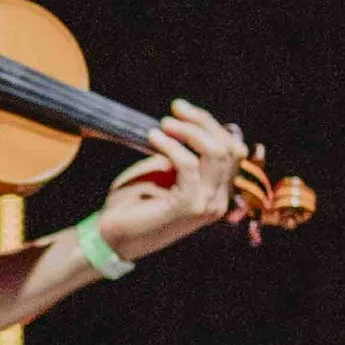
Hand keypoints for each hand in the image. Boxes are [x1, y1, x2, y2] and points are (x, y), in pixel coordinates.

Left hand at [94, 101, 246, 259]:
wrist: (112, 236)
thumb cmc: (134, 202)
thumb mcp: (163, 172)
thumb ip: (182, 153)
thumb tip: (187, 122)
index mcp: (217, 191)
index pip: (232, 149)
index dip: (209, 124)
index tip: (181, 109)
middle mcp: (218, 200)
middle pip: (229, 148)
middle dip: (202, 122)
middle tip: (175, 110)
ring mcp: (206, 206)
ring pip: (216, 153)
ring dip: (188, 131)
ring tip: (163, 125)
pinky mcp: (188, 207)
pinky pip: (189, 165)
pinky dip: (171, 146)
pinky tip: (153, 138)